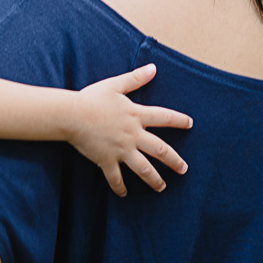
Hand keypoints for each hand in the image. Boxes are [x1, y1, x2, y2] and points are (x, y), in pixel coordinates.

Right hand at [69, 63, 191, 195]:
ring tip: (162, 187)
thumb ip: (135, 78)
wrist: (72, 115)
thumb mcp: (115, 85)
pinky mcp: (106, 160)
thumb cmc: (91, 98)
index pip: (164, 117)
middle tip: (184, 169)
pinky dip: (120, 187)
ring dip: (154, 179)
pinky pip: (115, 178)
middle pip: (160, 150)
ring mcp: (121, 150)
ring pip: (144, 168)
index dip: (179, 120)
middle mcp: (133, 135)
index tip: (190, 124)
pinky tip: (124, 194)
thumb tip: (153, 68)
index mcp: (136, 115)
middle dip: (174, 161)